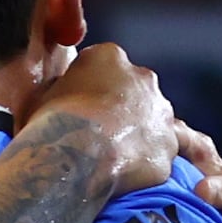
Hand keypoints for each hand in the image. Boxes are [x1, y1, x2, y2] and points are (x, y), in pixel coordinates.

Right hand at [26, 40, 180, 201]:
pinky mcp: (168, 145)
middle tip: (102, 135)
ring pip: (157, 118)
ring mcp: (161, 112)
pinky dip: (170, 153)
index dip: (93, 90)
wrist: (74, 159)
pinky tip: (159, 165)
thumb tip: (60, 97)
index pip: (105, 67)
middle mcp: (142, 78)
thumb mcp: (42, 96)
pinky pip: (179, 147)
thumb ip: (59, 89)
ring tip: (121, 156)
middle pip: (136, 91)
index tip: (81, 109)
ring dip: (143, 131)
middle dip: (124, 109)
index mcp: (108, 57)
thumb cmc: (50, 126)